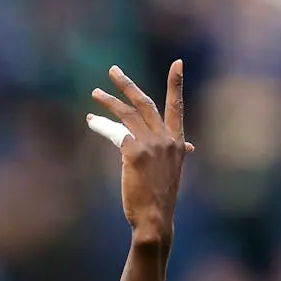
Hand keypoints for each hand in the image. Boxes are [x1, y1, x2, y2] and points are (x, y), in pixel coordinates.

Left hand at [90, 61, 189, 244]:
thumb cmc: (161, 199)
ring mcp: (150, 144)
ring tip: (95, 93)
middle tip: (113, 71)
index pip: (177, 106)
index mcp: (177, 142)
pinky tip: (92, 122)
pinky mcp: (133, 153)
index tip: (177, 63)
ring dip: (109, 102)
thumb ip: (177, 154)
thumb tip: (188, 147)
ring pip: (127, 115)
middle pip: (145, 103)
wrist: (156, 218)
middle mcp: (166, 139)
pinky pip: (115, 133)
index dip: (176, 84)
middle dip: (128, 85)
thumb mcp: (173, 172)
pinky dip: (102, 126)